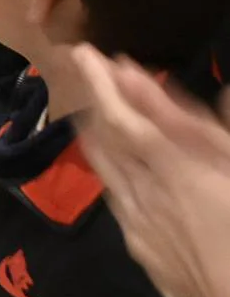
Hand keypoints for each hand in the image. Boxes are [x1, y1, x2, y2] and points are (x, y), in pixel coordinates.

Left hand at [70, 45, 229, 296]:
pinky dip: (107, 165)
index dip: (103, 82)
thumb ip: (208, 130)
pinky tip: (109, 159)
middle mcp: (146, 190)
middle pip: (108, 136)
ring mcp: (139, 219)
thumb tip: (207, 89)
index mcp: (175, 169)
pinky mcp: (140, 244)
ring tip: (95, 104)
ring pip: (104, 164)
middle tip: (89, 66)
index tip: (87, 52)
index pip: (125, 116)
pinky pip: (114, 193)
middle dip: (96, 97)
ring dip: (96, 128)